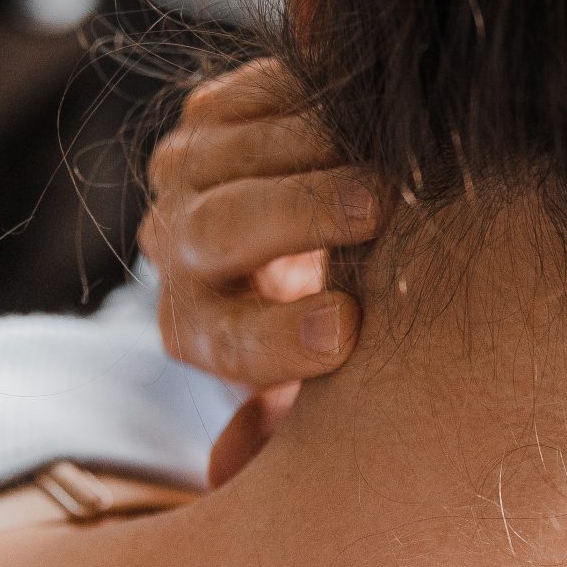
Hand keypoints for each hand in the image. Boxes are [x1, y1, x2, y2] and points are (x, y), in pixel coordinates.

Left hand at [138, 60, 379, 484]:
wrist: (331, 234)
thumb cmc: (340, 324)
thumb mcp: (326, 388)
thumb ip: (291, 430)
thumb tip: (230, 470)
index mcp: (200, 332)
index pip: (226, 341)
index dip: (282, 338)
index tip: (349, 329)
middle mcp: (178, 252)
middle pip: (215, 233)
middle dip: (295, 216)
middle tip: (376, 206)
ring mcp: (185, 176)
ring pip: (228, 155)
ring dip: (312, 149)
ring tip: (387, 154)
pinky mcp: (210, 115)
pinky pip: (248, 97)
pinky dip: (309, 100)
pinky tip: (365, 116)